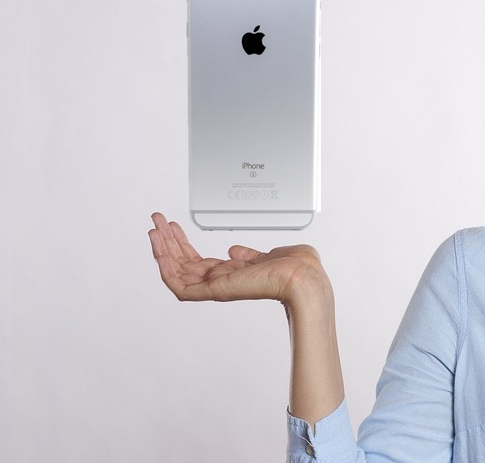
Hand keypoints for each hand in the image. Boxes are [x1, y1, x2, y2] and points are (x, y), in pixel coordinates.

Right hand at [147, 212, 328, 305]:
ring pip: (176, 273)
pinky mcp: (214, 292)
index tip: (173, 226)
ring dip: (161, 250)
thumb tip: (234, 250)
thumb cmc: (295, 267)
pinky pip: (179, 286)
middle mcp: (221, 281)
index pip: (197, 260)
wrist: (302, 276)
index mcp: (232, 273)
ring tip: (153, 230)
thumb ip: (248, 254)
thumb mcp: (266, 255)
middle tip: (156, 221)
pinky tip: (159, 250)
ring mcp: (216, 287)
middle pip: (183, 263)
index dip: (182, 243)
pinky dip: (165, 268)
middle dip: (167, 241)